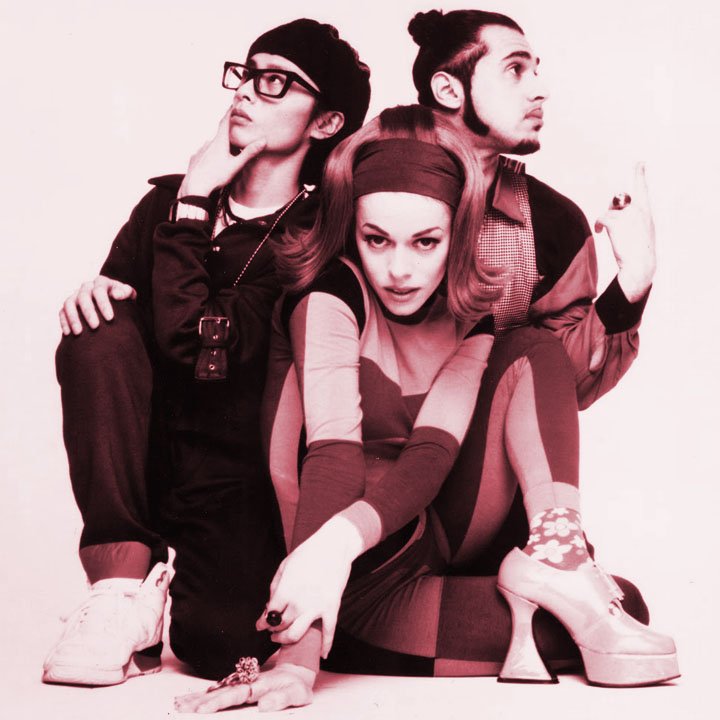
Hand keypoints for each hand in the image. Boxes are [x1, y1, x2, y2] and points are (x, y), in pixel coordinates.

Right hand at [59, 275, 135, 334]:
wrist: (114, 303)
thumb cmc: (122, 299)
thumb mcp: (128, 294)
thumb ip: (126, 292)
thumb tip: (116, 295)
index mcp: (101, 282)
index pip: (100, 290)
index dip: (104, 304)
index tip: (110, 318)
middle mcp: (86, 287)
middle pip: (83, 297)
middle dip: (89, 312)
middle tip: (95, 326)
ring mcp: (75, 295)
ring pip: (69, 304)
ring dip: (73, 318)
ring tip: (79, 332)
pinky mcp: (68, 305)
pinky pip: (62, 312)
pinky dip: (64, 322)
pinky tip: (68, 333)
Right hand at [174, 663, 314, 713]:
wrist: (297, 672)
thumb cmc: (297, 686)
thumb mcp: (297, 694)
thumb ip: (282, 699)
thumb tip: (263, 705)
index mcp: (258, 686)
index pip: (234, 695)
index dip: (218, 702)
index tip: (202, 709)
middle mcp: (246, 684)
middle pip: (220, 692)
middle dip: (201, 701)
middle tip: (181, 708)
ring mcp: (242, 685)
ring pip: (217, 691)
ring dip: (199, 697)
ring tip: (179, 703)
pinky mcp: (240, 688)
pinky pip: (220, 692)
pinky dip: (205, 696)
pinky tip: (193, 700)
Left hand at [178, 108, 265, 197]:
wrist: (195, 186)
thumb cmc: (215, 176)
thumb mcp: (235, 165)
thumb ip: (249, 153)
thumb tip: (263, 141)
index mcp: (219, 142)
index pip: (225, 122)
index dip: (229, 112)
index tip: (232, 105)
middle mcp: (209, 143)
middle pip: (220, 136)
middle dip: (228, 137)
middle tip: (235, 142)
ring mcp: (201, 150)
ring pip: (212, 146)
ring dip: (219, 148)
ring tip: (225, 157)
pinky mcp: (195, 158)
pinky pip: (204, 154)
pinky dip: (211, 156)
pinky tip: (213, 164)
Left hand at [256, 517, 362, 657]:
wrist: (334, 546)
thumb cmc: (308, 553)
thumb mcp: (285, 565)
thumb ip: (275, 587)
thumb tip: (270, 606)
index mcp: (286, 589)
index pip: (269, 615)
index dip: (262, 623)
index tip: (260, 625)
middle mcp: (299, 601)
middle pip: (280, 626)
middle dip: (273, 630)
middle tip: (271, 630)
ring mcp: (317, 606)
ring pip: (296, 635)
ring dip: (286, 640)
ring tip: (282, 638)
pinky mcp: (332, 608)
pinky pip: (328, 633)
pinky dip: (325, 646)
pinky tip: (322, 655)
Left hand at [594, 162, 655, 301]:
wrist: (640, 264)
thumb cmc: (641, 251)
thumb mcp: (643, 230)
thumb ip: (633, 218)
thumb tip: (614, 213)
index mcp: (646, 211)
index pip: (642, 188)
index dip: (639, 174)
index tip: (640, 163)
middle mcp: (637, 209)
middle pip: (618, 201)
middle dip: (612, 209)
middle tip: (614, 225)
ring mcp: (627, 216)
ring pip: (608, 212)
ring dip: (606, 221)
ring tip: (608, 232)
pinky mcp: (616, 223)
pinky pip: (601, 218)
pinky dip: (599, 224)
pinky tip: (600, 232)